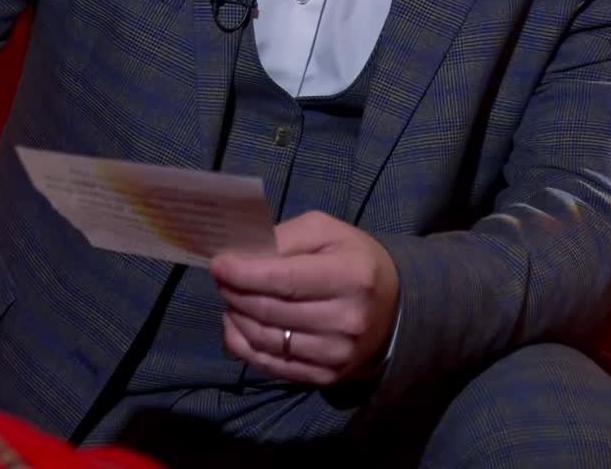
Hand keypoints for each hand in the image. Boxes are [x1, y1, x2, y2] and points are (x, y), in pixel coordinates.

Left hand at [210, 210, 399, 386]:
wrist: (392, 309)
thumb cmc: (354, 260)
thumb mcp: (328, 232)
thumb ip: (286, 237)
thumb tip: (241, 255)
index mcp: (351, 275)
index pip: (285, 279)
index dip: (245, 274)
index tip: (218, 264)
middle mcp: (345, 319)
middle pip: (271, 311)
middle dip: (236, 293)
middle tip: (221, 279)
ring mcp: (335, 353)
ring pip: (266, 340)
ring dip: (236, 317)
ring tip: (229, 299)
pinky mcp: (324, 377)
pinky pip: (270, 364)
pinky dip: (243, 345)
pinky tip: (235, 325)